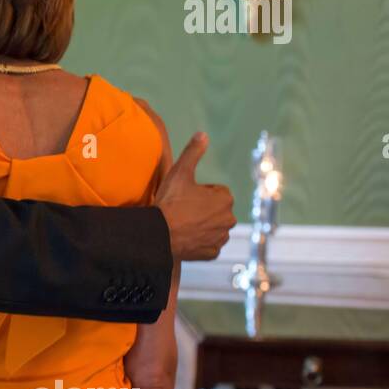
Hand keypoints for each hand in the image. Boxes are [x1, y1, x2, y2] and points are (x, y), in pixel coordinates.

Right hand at [155, 132, 235, 261]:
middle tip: (182, 209)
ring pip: (213, 228)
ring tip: (182, 223)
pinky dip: (200, 242)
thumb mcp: (180, 172)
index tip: (185, 196)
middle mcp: (229, 220)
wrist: (159, 234)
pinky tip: (185, 237)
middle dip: (203, 209)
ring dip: (202, 226)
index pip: (216, 192)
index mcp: (225, 199)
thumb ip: (193, 152)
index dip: (200, 192)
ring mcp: (220, 238)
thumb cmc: (171, 202)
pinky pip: (208, 246)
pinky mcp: (211, 254)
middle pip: (216, 210)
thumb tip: (203, 134)